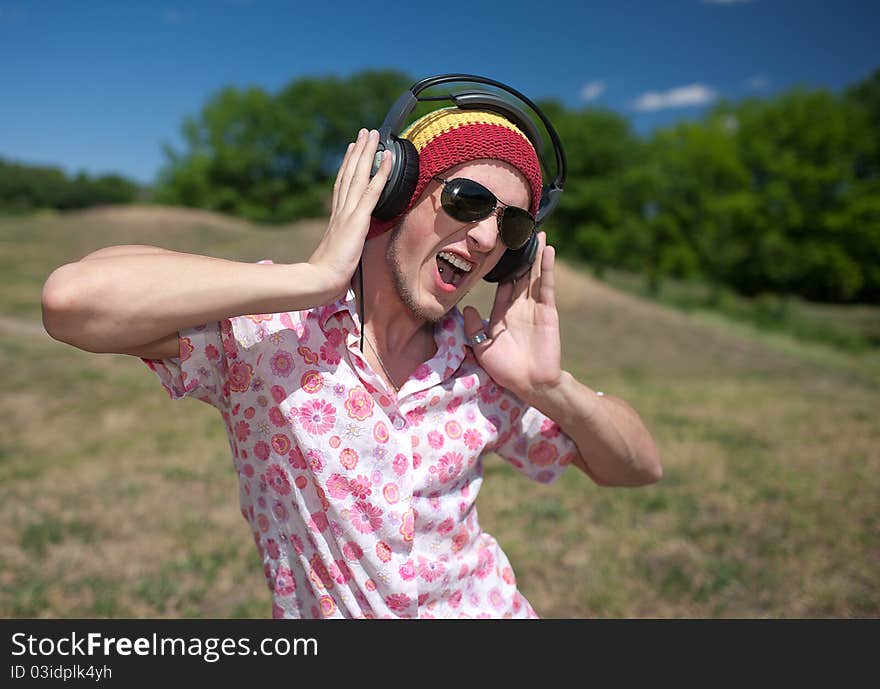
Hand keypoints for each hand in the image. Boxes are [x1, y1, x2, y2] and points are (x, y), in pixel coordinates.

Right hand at [307, 128, 391, 301]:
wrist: (320, 279)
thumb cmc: (327, 274)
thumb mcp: (338, 254)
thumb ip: (344, 245)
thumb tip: (348, 249)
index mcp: (336, 217)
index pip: (343, 185)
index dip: (348, 165)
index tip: (353, 150)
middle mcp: (341, 209)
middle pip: (350, 173)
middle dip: (359, 151)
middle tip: (365, 133)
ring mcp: (349, 212)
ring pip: (360, 175)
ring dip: (368, 153)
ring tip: (373, 135)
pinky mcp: (358, 219)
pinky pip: (372, 191)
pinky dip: (381, 173)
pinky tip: (387, 159)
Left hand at [463, 232, 561, 403]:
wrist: (529, 383)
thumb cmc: (505, 369)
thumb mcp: (482, 348)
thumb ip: (474, 328)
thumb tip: (467, 308)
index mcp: (502, 312)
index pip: (501, 283)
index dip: (500, 266)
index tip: (497, 247)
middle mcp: (519, 306)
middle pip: (519, 274)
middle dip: (520, 255)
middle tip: (519, 231)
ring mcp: (534, 307)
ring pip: (533, 275)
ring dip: (536, 255)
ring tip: (537, 233)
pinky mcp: (548, 311)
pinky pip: (546, 286)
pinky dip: (547, 268)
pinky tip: (548, 251)